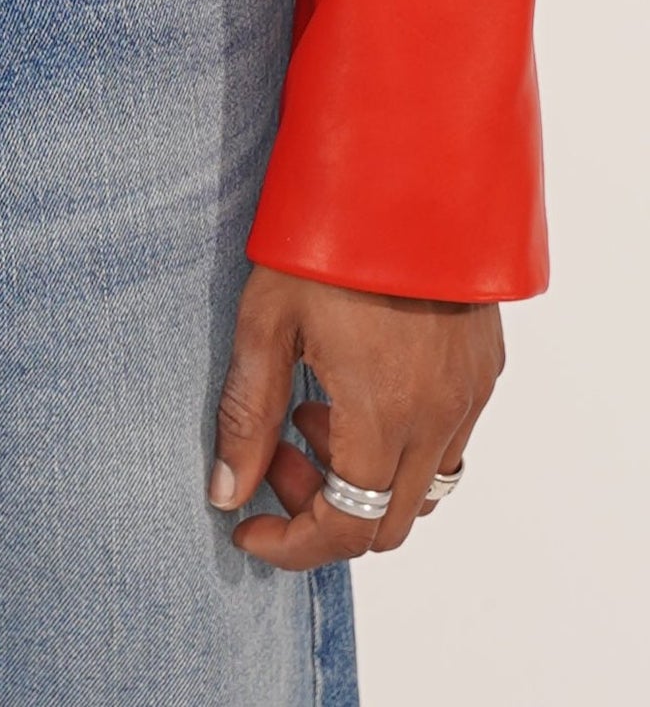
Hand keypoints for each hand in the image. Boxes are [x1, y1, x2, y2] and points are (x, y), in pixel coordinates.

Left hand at [211, 265, 501, 565]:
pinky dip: (399, 442)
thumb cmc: (325, 235)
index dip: (293, 545)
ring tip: (309, 410)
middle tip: (273, 455)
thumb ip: (246, 415)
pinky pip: (448, 441)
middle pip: (387, 520)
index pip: (348, 528)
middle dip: (321, 508)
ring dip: (362, 476)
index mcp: (383, 415)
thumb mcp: (266, 320)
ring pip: (422, 485)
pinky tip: (354, 385)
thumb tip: (228, 494)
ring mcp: (470, 393)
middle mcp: (439, 417)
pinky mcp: (484, 366)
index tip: (247, 527)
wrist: (404, 168)